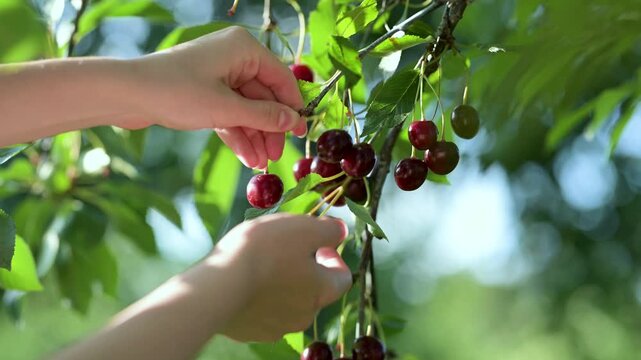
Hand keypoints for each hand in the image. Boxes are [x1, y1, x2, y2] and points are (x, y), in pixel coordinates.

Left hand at [130, 26, 306, 168]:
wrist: (127, 94)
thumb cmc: (177, 92)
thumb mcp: (226, 108)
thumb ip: (264, 116)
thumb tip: (294, 122)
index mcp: (244, 49)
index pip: (281, 79)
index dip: (293, 108)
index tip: (302, 134)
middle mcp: (234, 58)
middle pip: (264, 97)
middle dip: (269, 129)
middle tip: (276, 158)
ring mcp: (219, 75)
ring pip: (247, 109)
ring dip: (254, 137)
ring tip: (260, 165)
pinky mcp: (205, 92)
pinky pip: (230, 114)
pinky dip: (237, 134)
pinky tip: (246, 158)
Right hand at [212, 214, 351, 341]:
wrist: (217, 286)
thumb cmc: (265, 250)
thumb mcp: (303, 228)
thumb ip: (329, 230)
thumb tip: (341, 231)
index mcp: (321, 291)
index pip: (342, 278)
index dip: (334, 258)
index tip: (318, 244)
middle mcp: (305, 315)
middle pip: (314, 291)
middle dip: (305, 270)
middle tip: (286, 250)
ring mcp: (277, 328)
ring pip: (289, 303)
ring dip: (282, 285)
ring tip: (262, 265)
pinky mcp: (251, 332)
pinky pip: (263, 313)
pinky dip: (260, 298)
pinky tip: (244, 283)